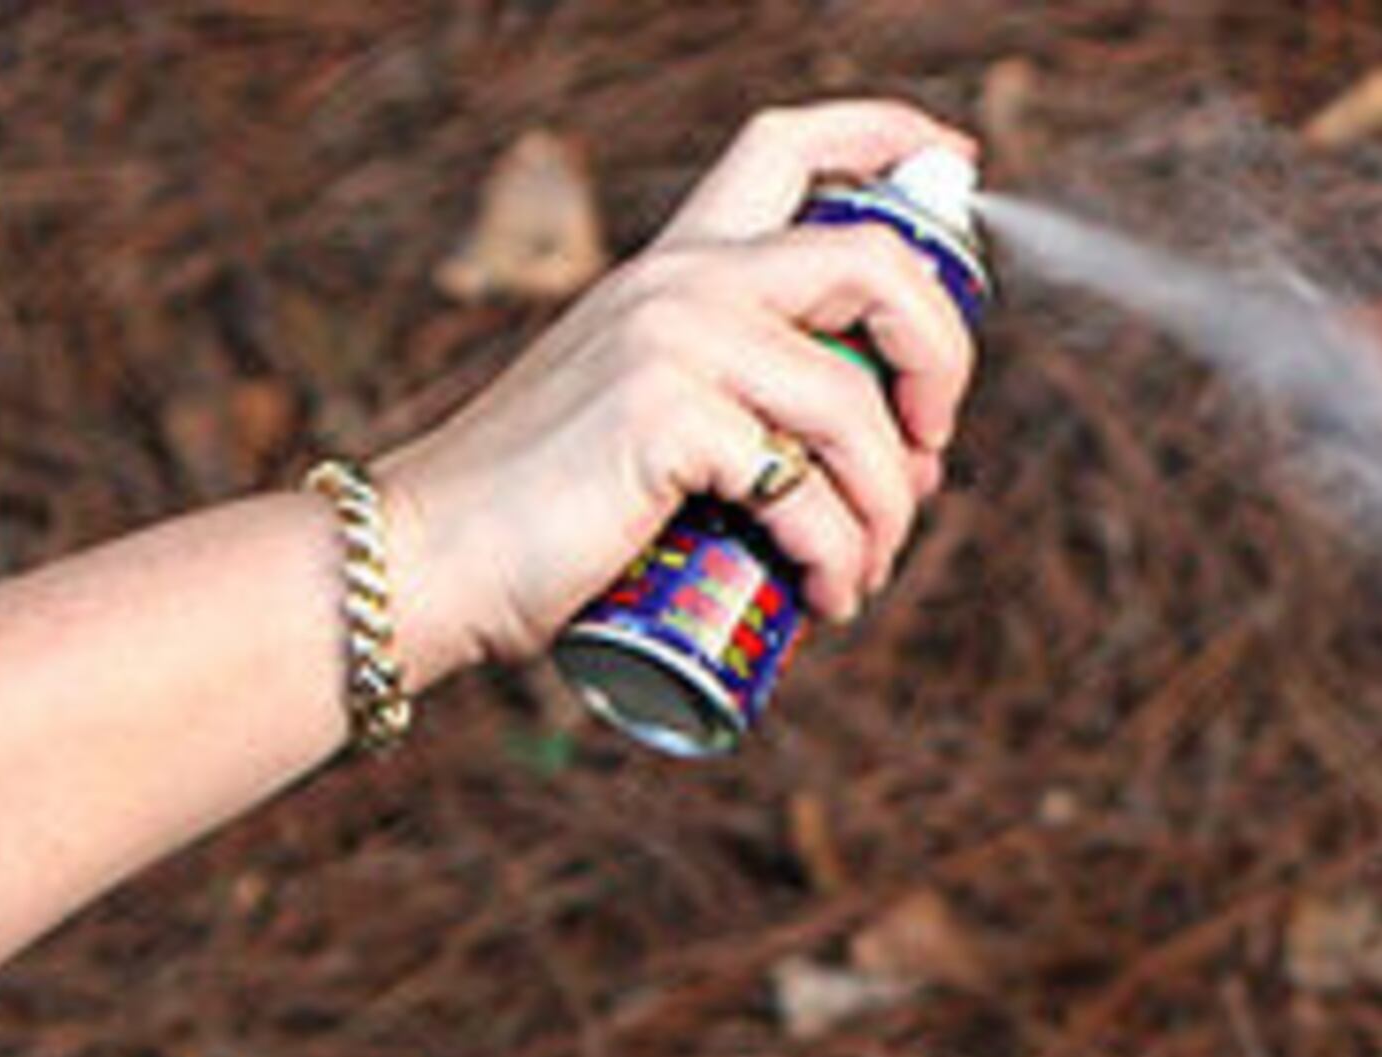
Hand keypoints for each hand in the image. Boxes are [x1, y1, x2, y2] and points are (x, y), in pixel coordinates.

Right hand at [372, 98, 984, 677]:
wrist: (432, 558)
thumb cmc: (552, 511)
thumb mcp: (653, 415)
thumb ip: (750, 397)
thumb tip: (897, 452)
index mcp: (677, 265)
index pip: (786, 145)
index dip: (886, 134)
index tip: (950, 166)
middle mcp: (680, 281)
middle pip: (875, 263)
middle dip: (944, 359)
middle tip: (931, 451)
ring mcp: (673, 340)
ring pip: (857, 405)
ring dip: (889, 509)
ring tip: (862, 573)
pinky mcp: (666, 416)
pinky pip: (809, 491)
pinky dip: (838, 557)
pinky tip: (826, 597)